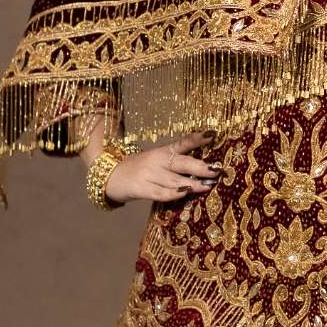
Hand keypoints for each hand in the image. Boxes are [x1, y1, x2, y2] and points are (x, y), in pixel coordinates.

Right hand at [93, 132, 220, 205]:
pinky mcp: (141, 188)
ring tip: (208, 186)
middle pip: (182, 162)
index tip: (213, 133)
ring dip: (192, 183)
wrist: (109, 175)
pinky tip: (185, 194)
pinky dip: (173, 194)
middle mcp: (157, 161)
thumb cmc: (140, 169)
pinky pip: (160, 192)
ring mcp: (149, 174)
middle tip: (217, 170)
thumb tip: (206, 169)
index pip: (182, 142)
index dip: (198, 138)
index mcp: (163, 151)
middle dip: (201, 167)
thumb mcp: (157, 159)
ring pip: (174, 179)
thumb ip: (177, 162)